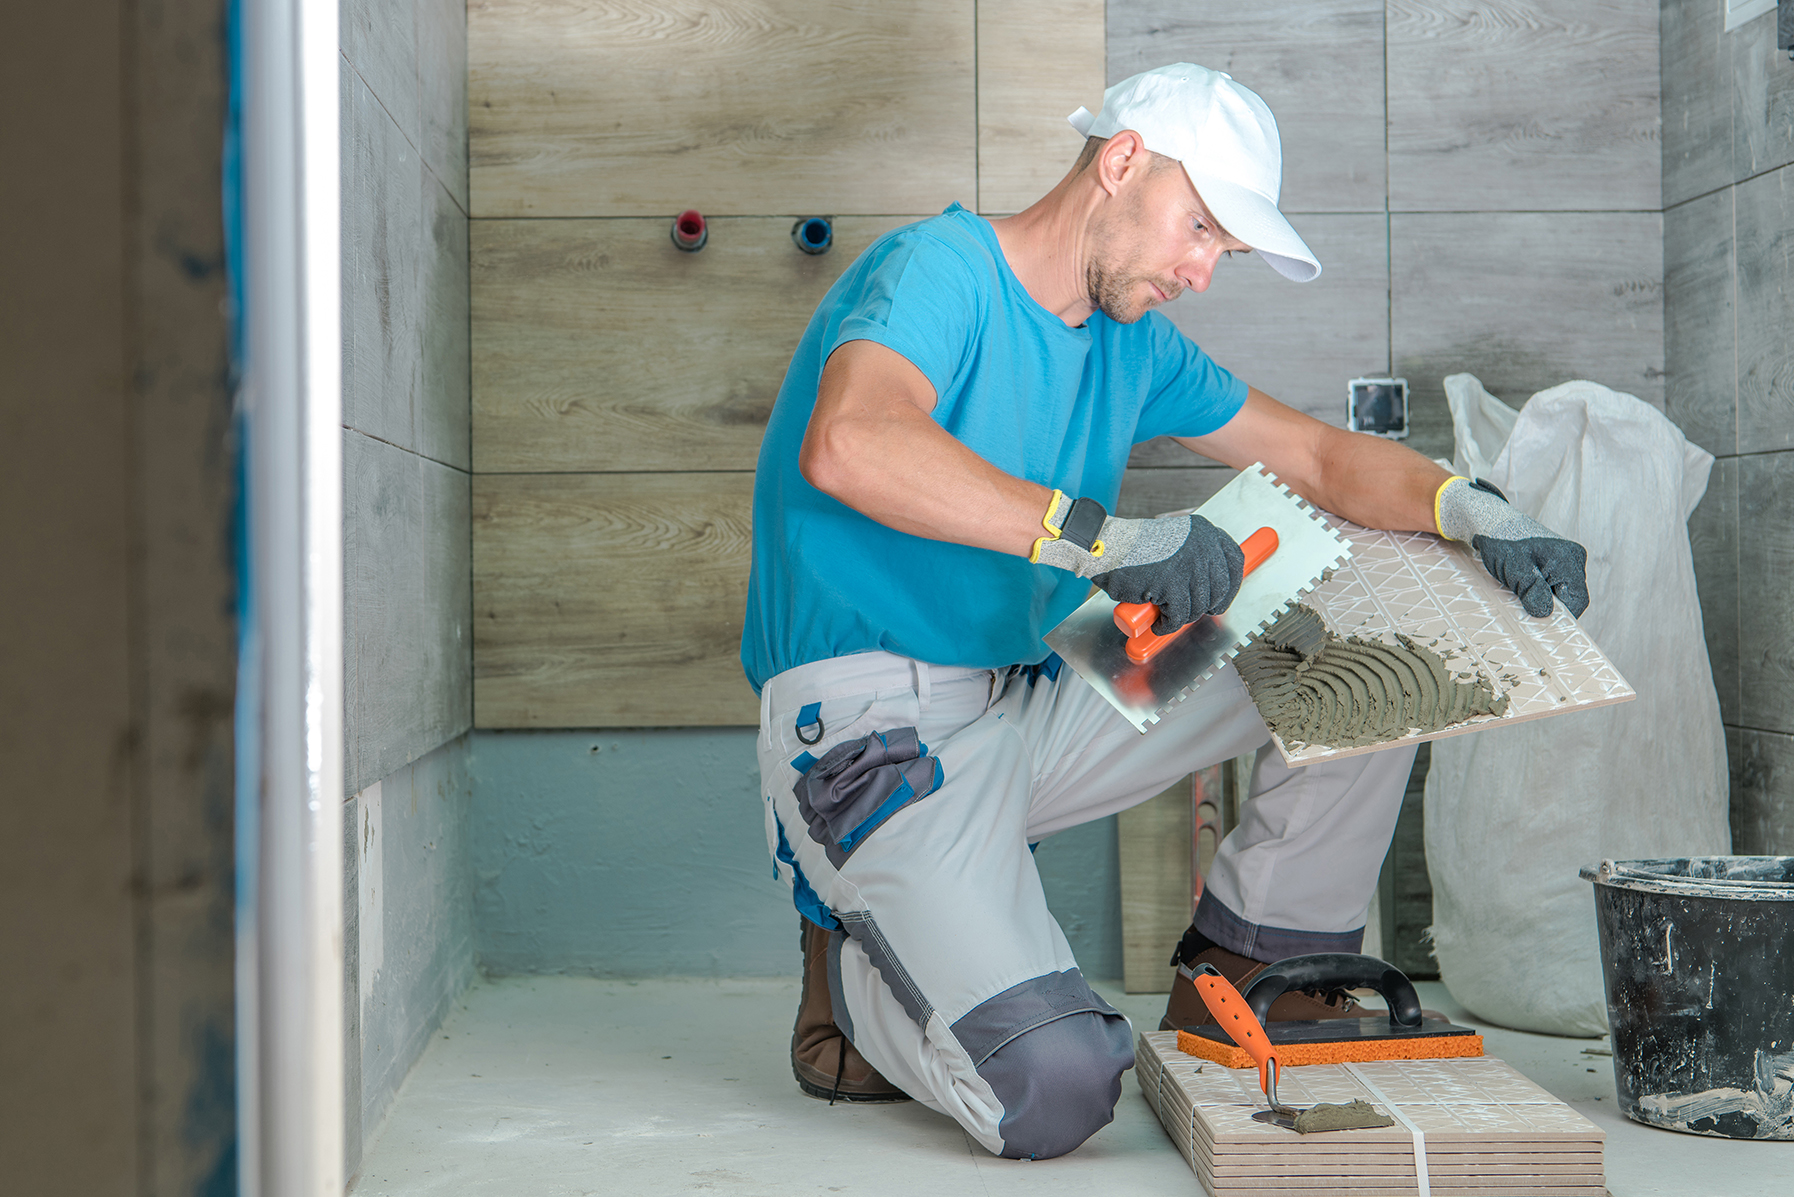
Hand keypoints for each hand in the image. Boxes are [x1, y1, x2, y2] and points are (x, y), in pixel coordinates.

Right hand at [1033, 493, 1244, 632]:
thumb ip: (1196, 555)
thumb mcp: (1174, 541)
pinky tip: (1157, 623)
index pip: (1235, 560)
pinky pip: (1179, 615)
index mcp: (1204, 531)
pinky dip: (1167, 625)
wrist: (1107, 547)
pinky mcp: (1173, 583)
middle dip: (1208, 606)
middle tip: (1192, 612)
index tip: (1222, 598)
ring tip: (1166, 614)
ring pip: (1200, 605)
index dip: (1232, 585)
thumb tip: (1213, 586)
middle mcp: (1202, 544)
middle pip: (1221, 587)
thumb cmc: (1133, 549)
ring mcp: (1189, 563)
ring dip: (1183, 616)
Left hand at [1436, 478, 1588, 617]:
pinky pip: (1552, 583)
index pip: (1578, 600)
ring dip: (1540, 597)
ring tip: (1518, 590)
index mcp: (1569, 559)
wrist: (1488, 522)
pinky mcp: (1555, 560)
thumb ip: (1533, 591)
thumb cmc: (1500, 540)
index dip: (1560, 616)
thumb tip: (1545, 613)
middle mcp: (1573, 557)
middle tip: (1523, 606)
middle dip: (1548, 606)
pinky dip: (1538, 589)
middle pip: (1569, 596)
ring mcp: (1565, 558)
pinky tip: (1520, 586)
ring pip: (1559, 591)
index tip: (1539, 623)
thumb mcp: (1515, 568)